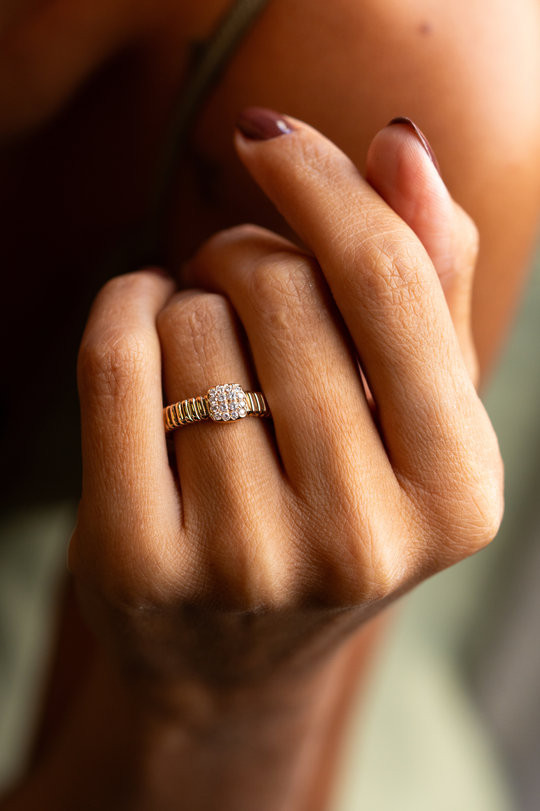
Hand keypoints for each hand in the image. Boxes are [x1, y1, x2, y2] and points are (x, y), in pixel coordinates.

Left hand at [71, 112, 501, 691]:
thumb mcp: (410, 415)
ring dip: (189, 298)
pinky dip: (122, 310)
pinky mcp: (140, 565)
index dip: (322, 183)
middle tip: (239, 288)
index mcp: (455, 493)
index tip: (270, 135)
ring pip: (192, 320)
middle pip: (279, 288)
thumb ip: (427, 282)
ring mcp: (246, 561)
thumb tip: (403, 145)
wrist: (230, 656)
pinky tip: (144, 327)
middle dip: (244, 254)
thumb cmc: (331, 511)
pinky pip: (114, 361)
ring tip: (209, 352)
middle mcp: (361, 540)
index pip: (389, 282)